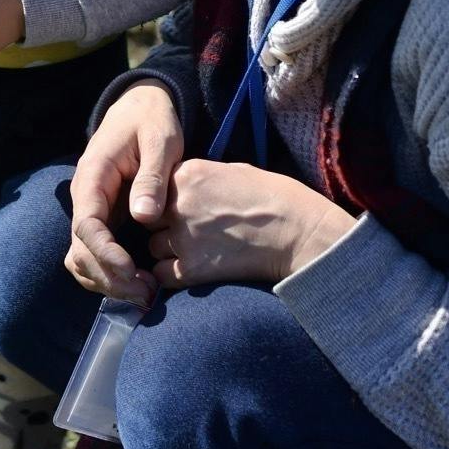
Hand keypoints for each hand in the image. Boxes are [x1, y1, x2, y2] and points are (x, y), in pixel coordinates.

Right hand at [65, 81, 184, 306]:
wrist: (141, 108)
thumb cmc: (152, 122)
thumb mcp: (160, 141)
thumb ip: (152, 177)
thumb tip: (143, 217)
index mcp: (93, 175)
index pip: (86, 224)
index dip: (105, 253)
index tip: (131, 271)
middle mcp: (85, 197)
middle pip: (81, 250)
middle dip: (109, 276)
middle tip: (145, 294)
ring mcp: (91, 210)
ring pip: (83, 258)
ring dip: (108, 282)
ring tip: (145, 294)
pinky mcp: (103, 219)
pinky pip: (95, 255)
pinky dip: (110, 275)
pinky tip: (138, 284)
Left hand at [146, 159, 355, 290]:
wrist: (299, 233)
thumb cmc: (275, 198)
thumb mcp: (233, 171)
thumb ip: (200, 179)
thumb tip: (185, 189)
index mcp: (187, 173)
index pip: (154, 188)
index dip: (166, 201)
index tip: (180, 209)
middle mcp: (178, 204)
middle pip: (149, 218)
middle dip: (163, 226)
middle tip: (188, 232)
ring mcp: (183, 237)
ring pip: (153, 248)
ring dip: (167, 251)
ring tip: (195, 251)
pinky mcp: (192, 269)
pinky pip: (161, 275)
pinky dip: (172, 276)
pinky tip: (193, 271)